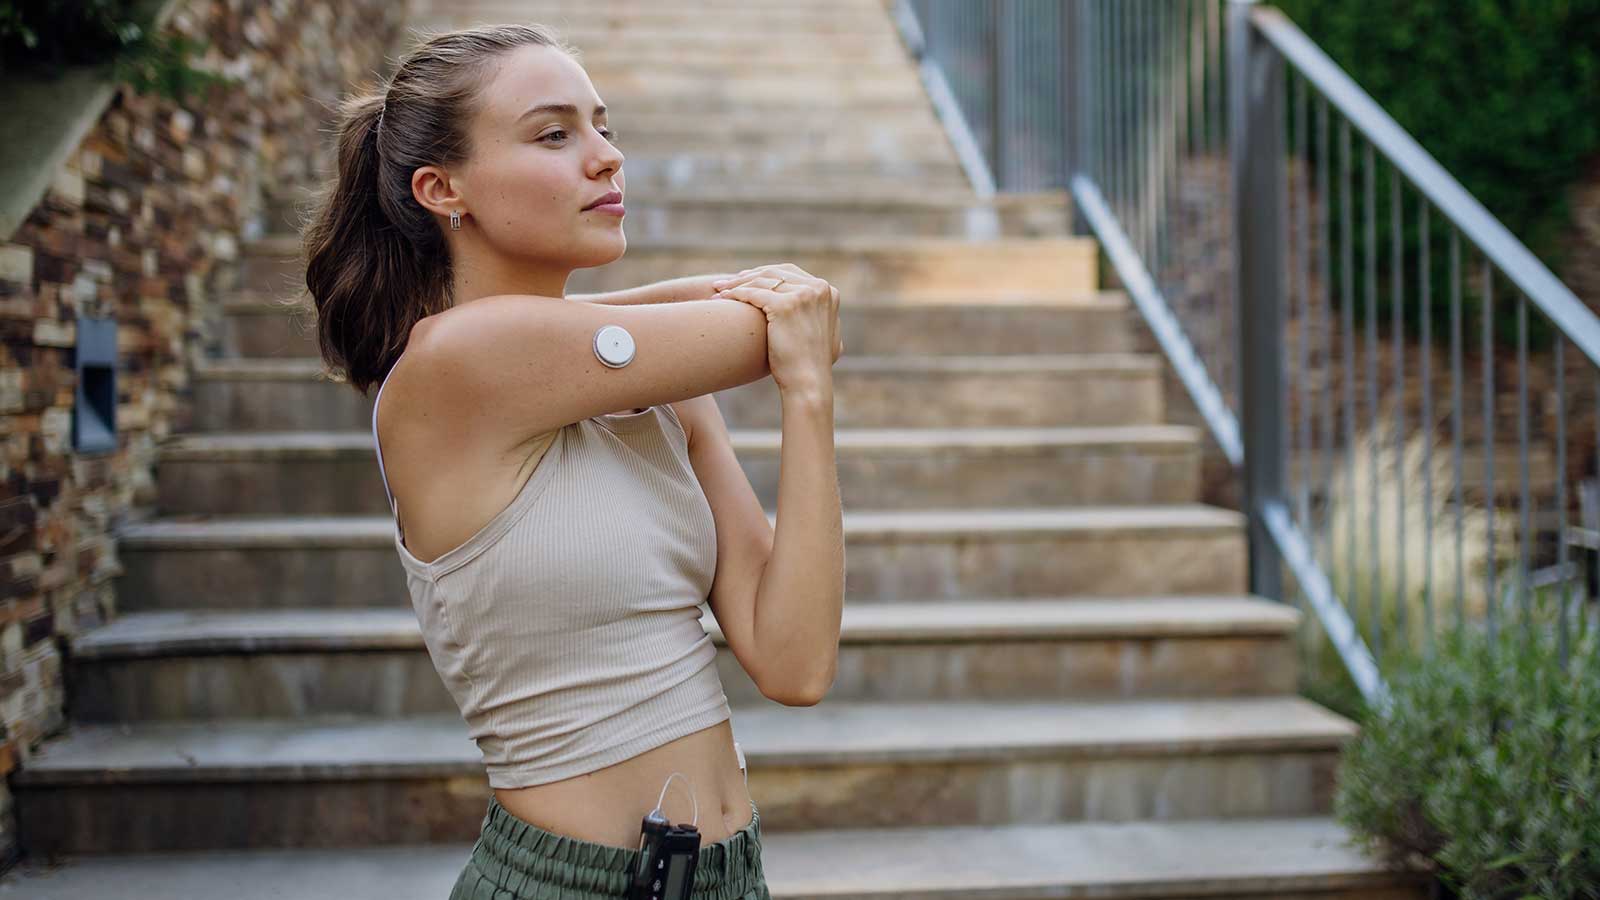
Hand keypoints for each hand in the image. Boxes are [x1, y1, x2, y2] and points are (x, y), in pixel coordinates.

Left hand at [711, 263, 842, 393]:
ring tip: (717, 290)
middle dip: (746, 276)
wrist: (808, 383)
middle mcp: (818, 288)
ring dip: (735, 284)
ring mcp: (803, 295)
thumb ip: (816, 314)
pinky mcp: (785, 305)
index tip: (744, 280)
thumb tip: (806, 309)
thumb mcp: (822, 332)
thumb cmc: (809, 365)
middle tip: (725, 283)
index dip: (763, 274)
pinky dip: (734, 294)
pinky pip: (752, 293)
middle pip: (773, 273)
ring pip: (760, 281)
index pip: (789, 272)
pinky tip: (720, 299)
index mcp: (827, 290)